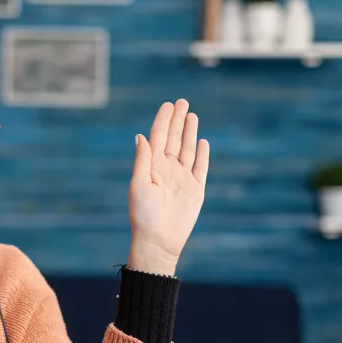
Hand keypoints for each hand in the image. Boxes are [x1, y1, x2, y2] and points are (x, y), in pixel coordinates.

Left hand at [127, 99, 208, 275]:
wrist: (159, 241)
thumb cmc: (143, 216)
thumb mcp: (138, 185)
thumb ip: (142, 160)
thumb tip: (141, 136)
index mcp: (151, 167)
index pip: (158, 138)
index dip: (163, 120)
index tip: (168, 104)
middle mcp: (167, 170)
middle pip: (174, 139)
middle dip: (177, 120)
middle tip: (182, 101)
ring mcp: (182, 179)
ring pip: (188, 149)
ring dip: (189, 132)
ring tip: (191, 115)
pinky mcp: (195, 190)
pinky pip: (200, 168)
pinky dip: (202, 155)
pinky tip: (203, 141)